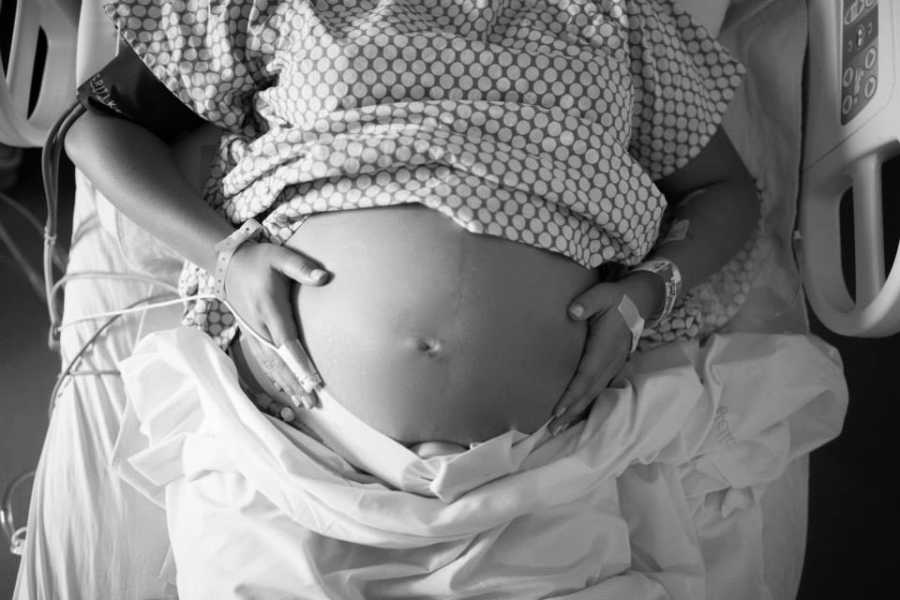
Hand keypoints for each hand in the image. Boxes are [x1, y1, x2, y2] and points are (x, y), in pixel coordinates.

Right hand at [224, 241, 330, 407]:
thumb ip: (300, 267)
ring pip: (270, 365)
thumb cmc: (259, 259)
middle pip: (279, 361)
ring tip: (303, 404)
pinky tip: (285, 389)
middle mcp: (259, 326)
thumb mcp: (279, 256)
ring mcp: (253, 333)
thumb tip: (324, 277)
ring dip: (286, 385)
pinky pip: (263, 361)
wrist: (228, 264)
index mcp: (268, 309)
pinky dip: (275, 377)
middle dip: (295, 383)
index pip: (286, 342)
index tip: (313, 381)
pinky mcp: (251, 335)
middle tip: (314, 403)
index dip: (299, 363)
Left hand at [548, 271, 664, 434]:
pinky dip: (587, 403)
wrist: (638, 302)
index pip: (586, 376)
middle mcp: (610, 362)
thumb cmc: (615, 298)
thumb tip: (573, 312)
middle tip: (552, 429)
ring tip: (560, 427)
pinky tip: (576, 413)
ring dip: (578, 411)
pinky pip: (599, 389)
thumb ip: (587, 303)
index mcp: (604, 348)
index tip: (558, 410)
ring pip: (595, 394)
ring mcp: (613, 366)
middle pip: (589, 392)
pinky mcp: (612, 366)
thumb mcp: (602, 294)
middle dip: (571, 412)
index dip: (572, 394)